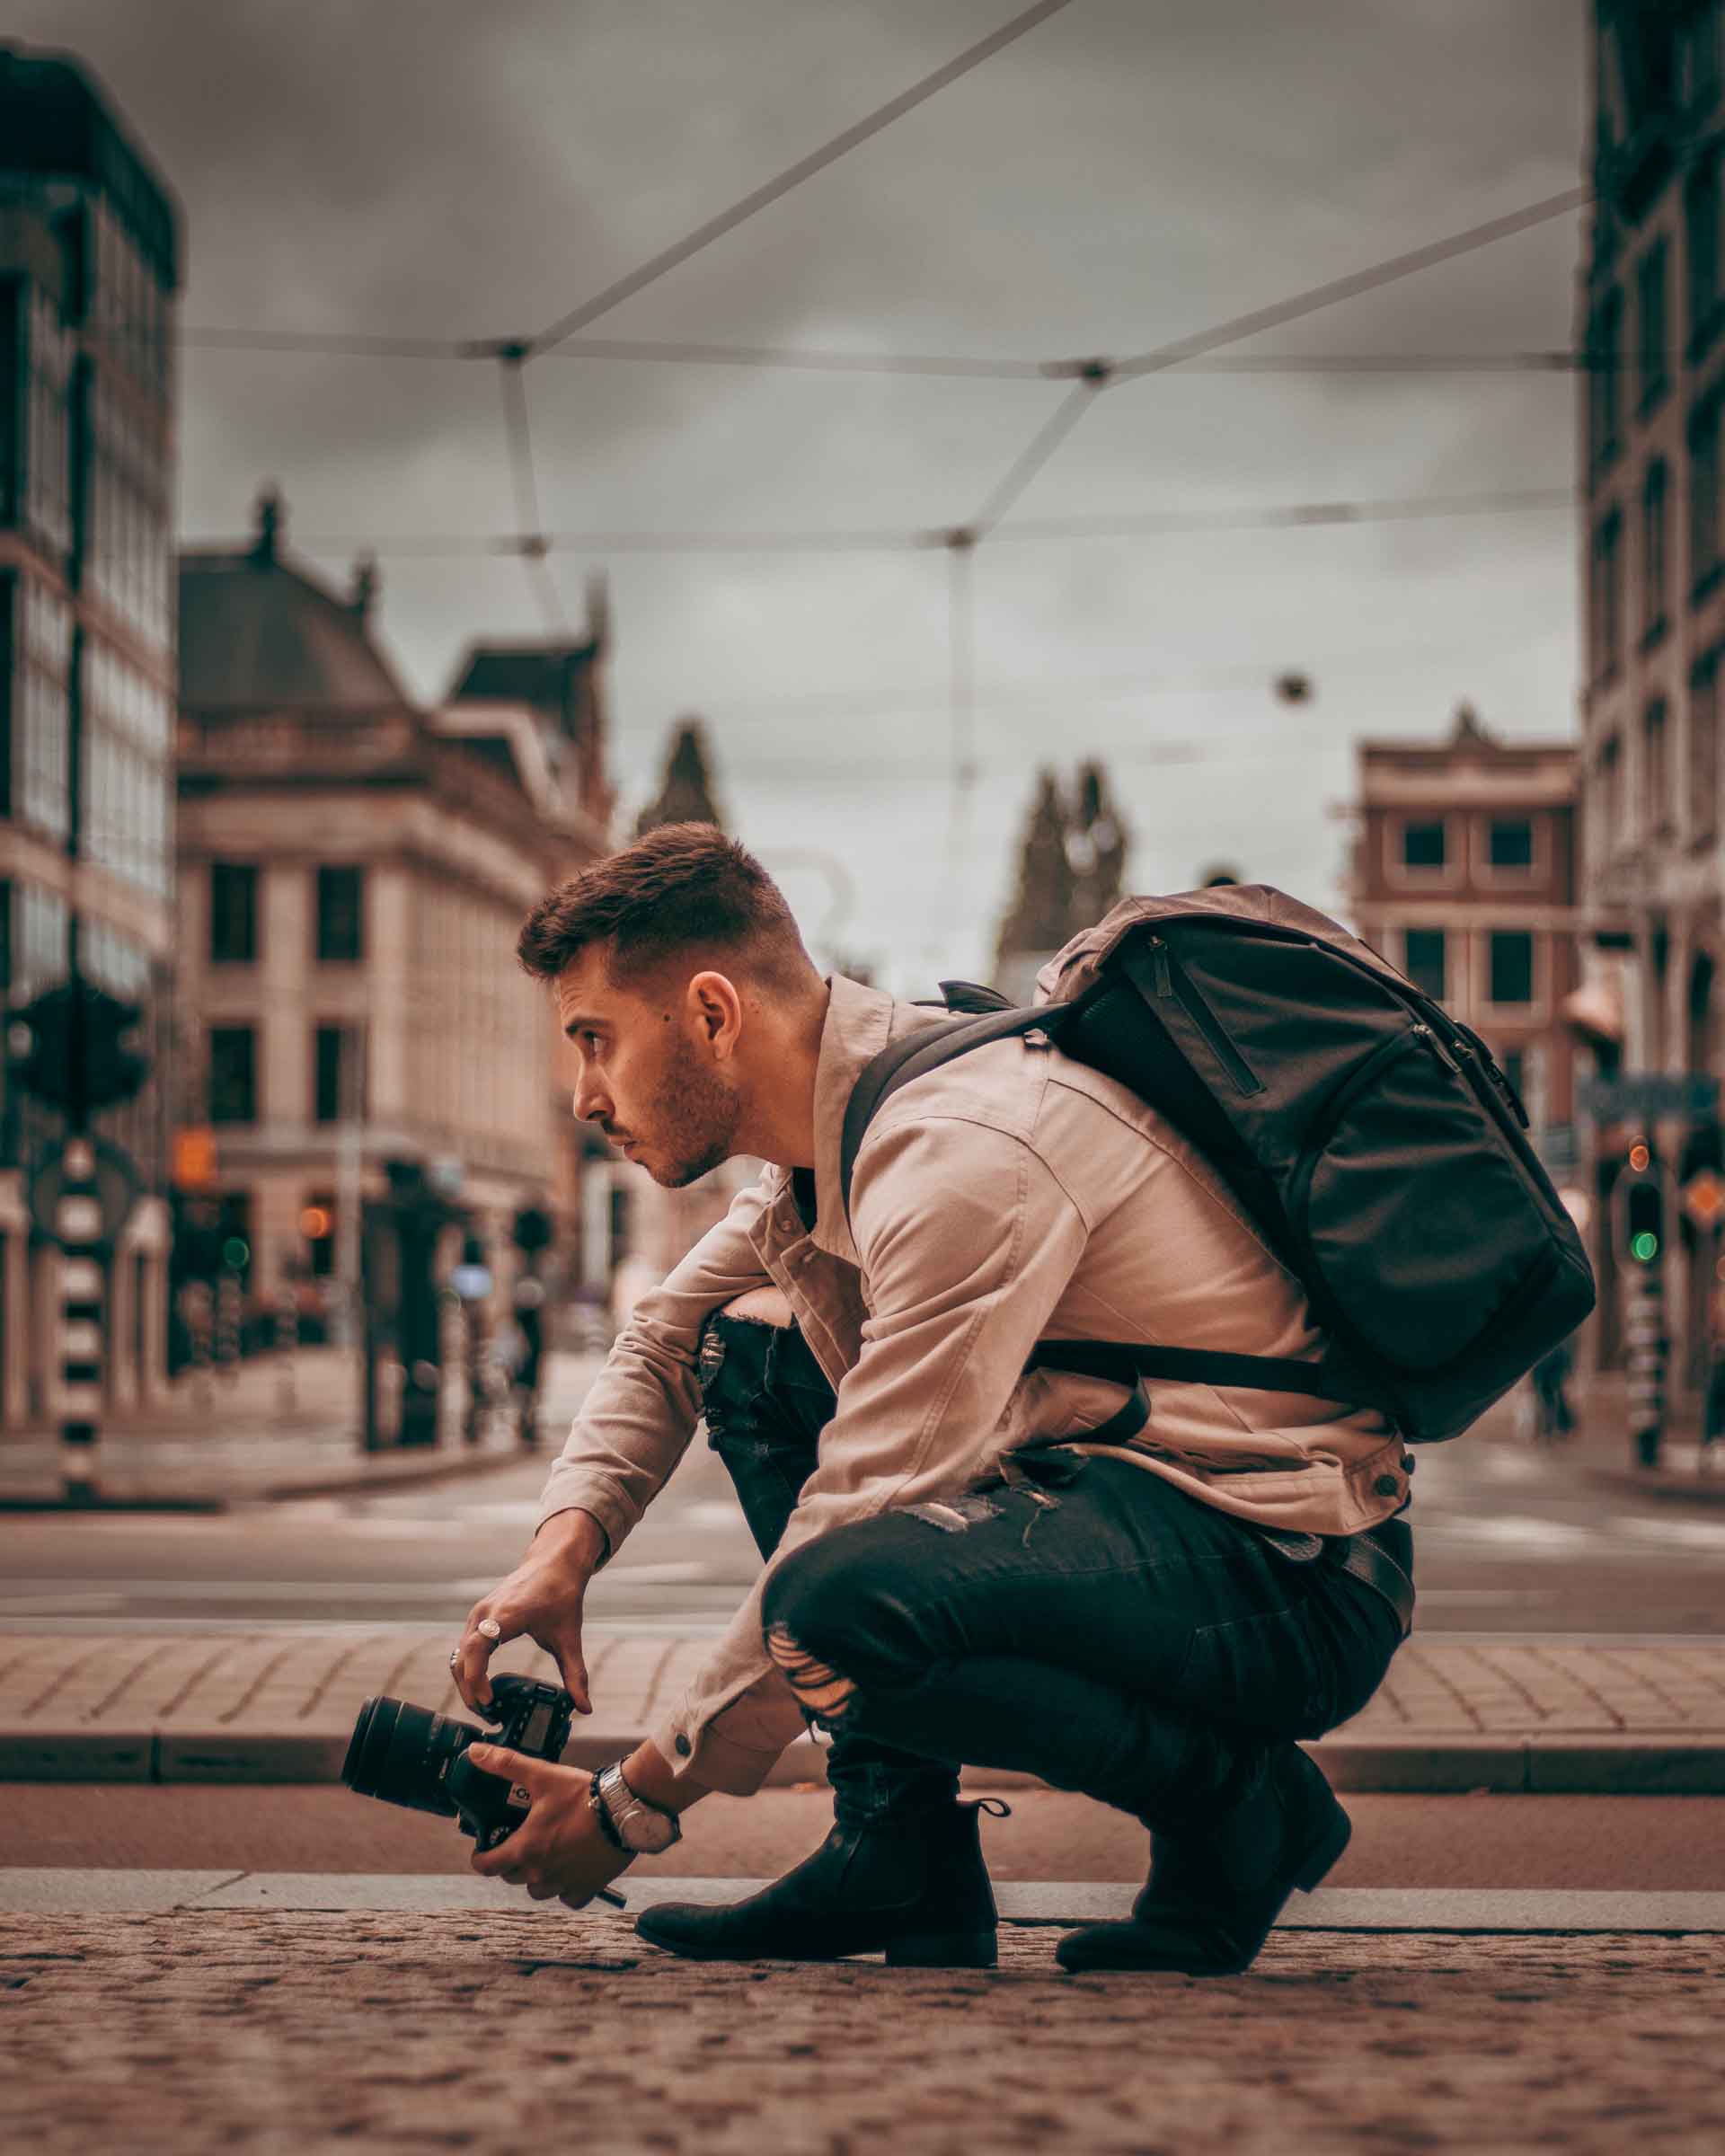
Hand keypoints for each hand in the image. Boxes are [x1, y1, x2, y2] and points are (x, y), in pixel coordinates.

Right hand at [453, 1510, 605, 1712]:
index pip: (476, 1649)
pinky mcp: (479, 1615)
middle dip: (469, 1689)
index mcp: (505, 1615)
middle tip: (487, 1714)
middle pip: (462, 1657)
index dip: (476, 1678)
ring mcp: (479, 1613)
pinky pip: (464, 1646)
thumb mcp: (570, 1637)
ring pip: (459, 1653)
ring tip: (485, 1705)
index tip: (488, 1701)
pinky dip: (468, 1668)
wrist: (555, 1561)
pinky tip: (483, 1686)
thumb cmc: (561, 1594)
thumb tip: (584, 1708)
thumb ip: (575, 1675)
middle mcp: (486, 1613)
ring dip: (466, 1680)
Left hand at [466, 1744, 633, 1909]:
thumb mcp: (542, 1775)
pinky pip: (568, 1898)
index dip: (480, 1858)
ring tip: (544, 1857)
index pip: (487, 1866)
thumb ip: (506, 1764)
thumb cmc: (582, 1794)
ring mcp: (564, 1883)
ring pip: (538, 1890)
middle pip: (511, 1877)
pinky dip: (566, 1889)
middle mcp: (540, 1872)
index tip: (484, 1851)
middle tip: (519, 1843)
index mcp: (525, 1848)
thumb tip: (475, 1752)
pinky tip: (569, 1872)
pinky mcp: (587, 1887)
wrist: (624, 1809)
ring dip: (536, 1877)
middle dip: (510, 1863)